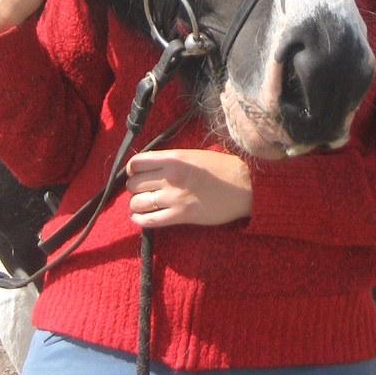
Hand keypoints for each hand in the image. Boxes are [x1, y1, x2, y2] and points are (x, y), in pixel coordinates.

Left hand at [126, 149, 251, 227]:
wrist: (243, 186)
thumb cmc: (221, 168)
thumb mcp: (192, 155)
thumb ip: (170, 159)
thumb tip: (149, 165)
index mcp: (173, 158)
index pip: (137, 163)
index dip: (132, 170)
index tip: (136, 174)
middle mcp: (170, 177)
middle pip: (134, 184)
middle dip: (134, 188)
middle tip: (142, 190)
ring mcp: (174, 198)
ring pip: (137, 202)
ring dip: (136, 204)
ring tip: (143, 204)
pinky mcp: (180, 216)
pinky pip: (150, 220)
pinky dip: (140, 220)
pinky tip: (139, 218)